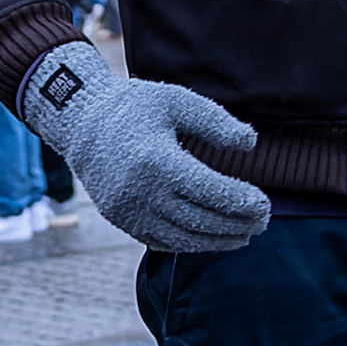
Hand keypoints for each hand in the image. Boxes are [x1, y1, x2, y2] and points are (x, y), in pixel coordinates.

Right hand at [21, 40, 269, 253]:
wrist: (81, 124)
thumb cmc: (133, 107)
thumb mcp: (176, 100)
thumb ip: (215, 121)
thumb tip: (250, 144)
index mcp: (156, 161)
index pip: (210, 192)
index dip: (241, 202)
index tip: (265, 204)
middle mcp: (140, 192)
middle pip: (200, 220)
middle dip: (236, 224)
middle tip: (263, 221)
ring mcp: (128, 212)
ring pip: (183, 238)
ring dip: (217, 240)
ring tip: (245, 235)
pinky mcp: (121, 221)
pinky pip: (161, 242)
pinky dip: (191, 244)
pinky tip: (212, 238)